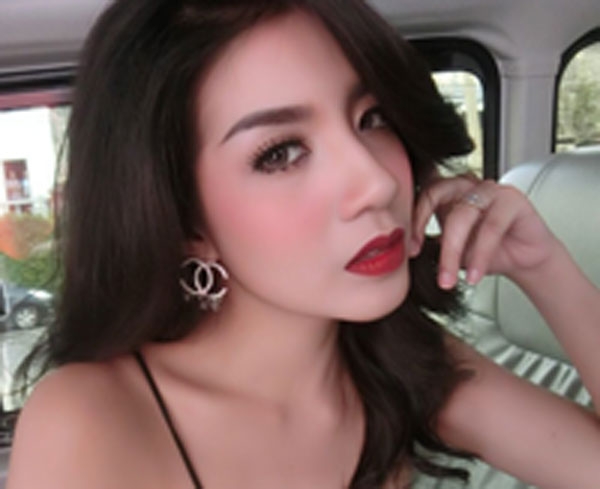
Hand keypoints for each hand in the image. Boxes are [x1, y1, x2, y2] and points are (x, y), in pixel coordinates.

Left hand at [411, 175, 558, 288]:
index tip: (410, 249)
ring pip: (462, 215)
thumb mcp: (449, 249)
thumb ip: (429, 243)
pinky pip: (491, 227)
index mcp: (446, 191)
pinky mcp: (513, 200)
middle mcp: (466, 184)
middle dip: (423, 227)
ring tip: (448, 280)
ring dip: (452, 252)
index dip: (412, 218)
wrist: (524, 260)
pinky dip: (480, 255)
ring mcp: (490, 189)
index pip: (421, 193)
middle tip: (418, 256)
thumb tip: (399, 253)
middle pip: (436, 195)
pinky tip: (474, 275)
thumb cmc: (486, 251)